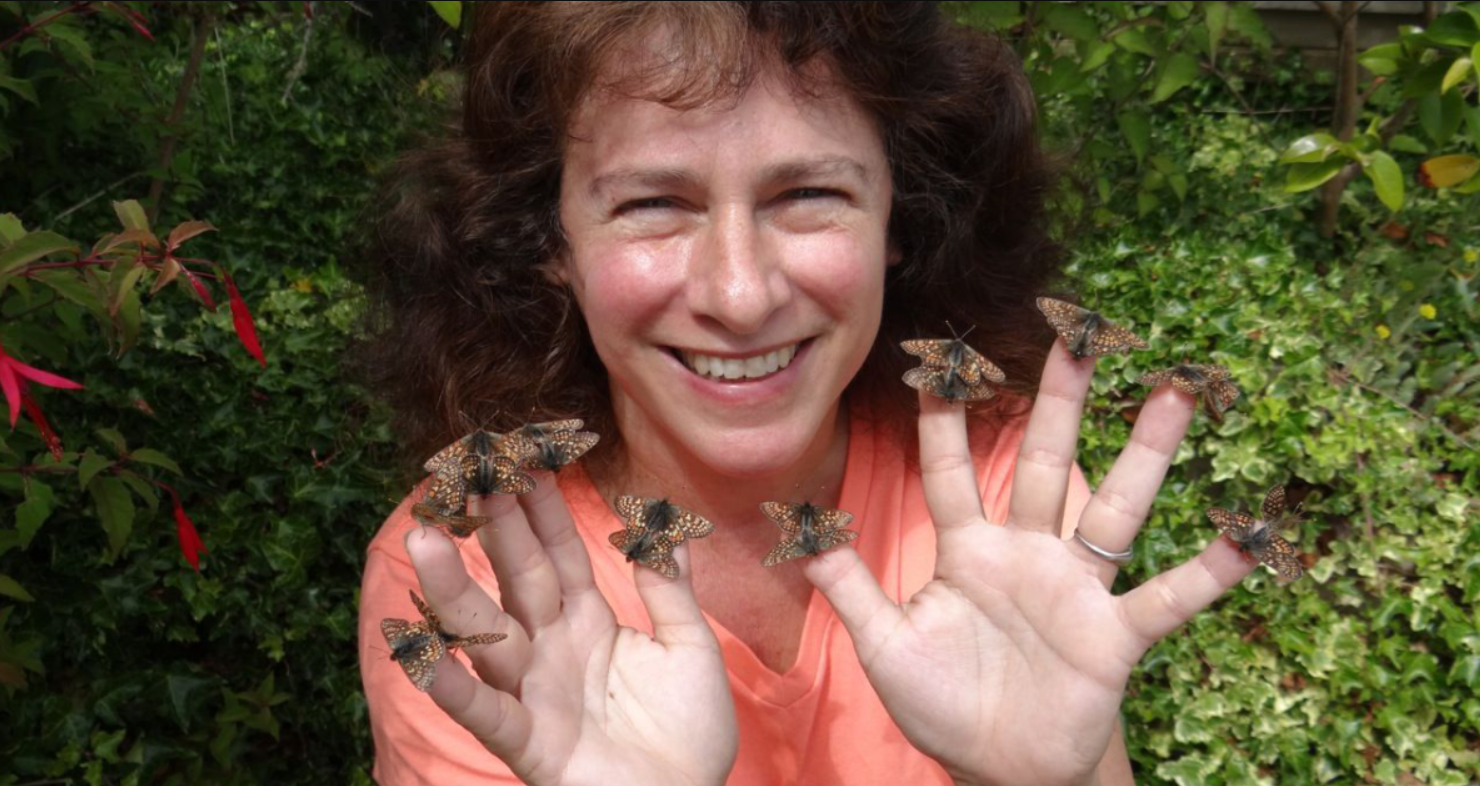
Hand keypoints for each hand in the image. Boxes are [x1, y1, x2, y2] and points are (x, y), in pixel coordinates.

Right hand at [404, 475, 737, 785]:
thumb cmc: (689, 735)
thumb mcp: (690, 648)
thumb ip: (670, 590)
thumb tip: (665, 526)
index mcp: (588, 622)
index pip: (560, 553)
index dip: (543, 509)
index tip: (524, 458)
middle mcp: (551, 648)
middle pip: (519, 578)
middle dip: (496, 528)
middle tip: (470, 472)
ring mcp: (533, 693)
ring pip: (487, 634)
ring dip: (453, 589)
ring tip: (425, 539)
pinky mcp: (527, 742)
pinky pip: (483, 710)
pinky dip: (449, 684)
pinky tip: (417, 651)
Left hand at [803, 341, 1255, 785]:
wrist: (999, 768)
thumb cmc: (941, 701)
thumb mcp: (884, 645)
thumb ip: (850, 587)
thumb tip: (798, 532)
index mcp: (967, 550)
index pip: (951, 471)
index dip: (943, 419)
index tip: (939, 359)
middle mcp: (1026, 553)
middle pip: (1042, 463)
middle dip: (1058, 402)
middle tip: (1077, 332)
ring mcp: (1075, 589)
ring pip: (1115, 509)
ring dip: (1146, 453)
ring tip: (1176, 391)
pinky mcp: (1113, 635)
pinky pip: (1165, 599)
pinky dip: (1205, 573)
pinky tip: (1243, 537)